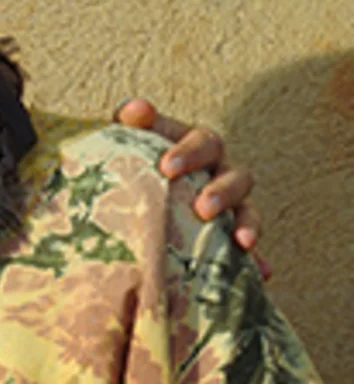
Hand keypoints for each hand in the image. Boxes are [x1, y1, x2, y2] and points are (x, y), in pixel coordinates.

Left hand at [114, 100, 268, 278]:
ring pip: (249, 209)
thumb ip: (127, 126)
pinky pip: (250, 251)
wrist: (125, 205)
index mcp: (195, 149)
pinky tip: (259, 273)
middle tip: (202, 208)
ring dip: (247, 223)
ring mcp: (230, 206)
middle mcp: (218, 173)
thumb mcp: (123, 147)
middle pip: (235, 174)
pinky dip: (256, 261)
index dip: (189, 152)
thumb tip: (134, 110)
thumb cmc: (126, 169)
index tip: (166, 168)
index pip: (202, 141)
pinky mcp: (229, 238)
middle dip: (222, 191)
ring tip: (240, 241)